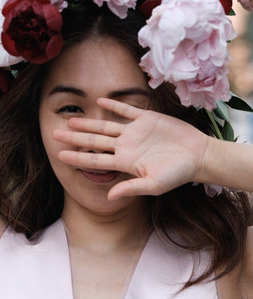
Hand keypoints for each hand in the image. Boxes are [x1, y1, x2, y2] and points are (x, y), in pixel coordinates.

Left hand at [54, 98, 208, 199]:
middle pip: (95, 141)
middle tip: (54, 133)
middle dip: (75, 138)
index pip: (96, 159)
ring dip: (89, 123)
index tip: (59, 154)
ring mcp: (135, 132)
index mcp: (126, 162)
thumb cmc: (177, 173)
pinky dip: (114, 105)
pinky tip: (100, 101)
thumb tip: (109, 196)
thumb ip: (132, 188)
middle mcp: (126, 146)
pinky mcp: (146, 119)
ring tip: (71, 120)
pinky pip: (126, 110)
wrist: (197, 155)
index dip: (77, 156)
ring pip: (106, 126)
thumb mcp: (155, 184)